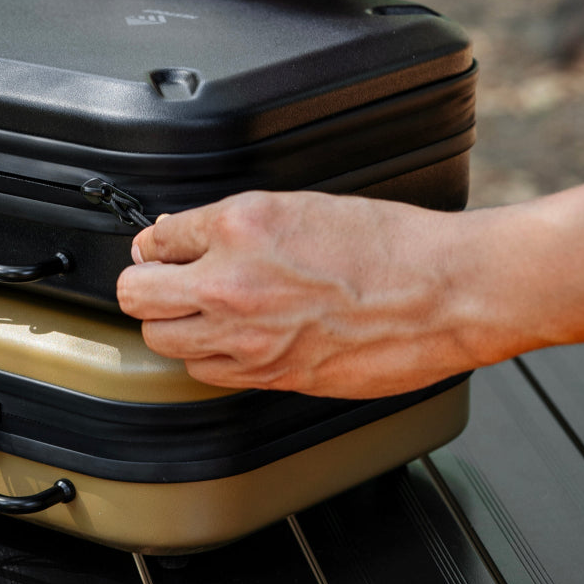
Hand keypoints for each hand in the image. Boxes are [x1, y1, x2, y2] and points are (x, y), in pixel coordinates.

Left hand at [116, 191, 476, 397]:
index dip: (156, 245)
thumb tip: (185, 237)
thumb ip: (234, 225)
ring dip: (172, 325)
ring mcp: (246, 337)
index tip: (162, 251)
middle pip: (137, 296)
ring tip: (198, 313)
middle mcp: (232, 284)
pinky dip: (208, 357)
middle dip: (145, 286)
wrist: (445, 293)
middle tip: (163, 282)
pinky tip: (231, 341)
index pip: (154, 240)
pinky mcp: (269, 376)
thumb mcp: (301, 207)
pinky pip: (205, 373)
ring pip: (162, 341)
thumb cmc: (389, 245)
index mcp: (240, 227)